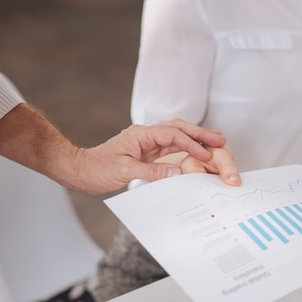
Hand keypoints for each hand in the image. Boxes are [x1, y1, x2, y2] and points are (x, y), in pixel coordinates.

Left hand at [69, 119, 236, 193]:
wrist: (81, 170)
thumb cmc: (97, 169)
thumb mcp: (124, 171)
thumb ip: (152, 171)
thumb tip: (178, 172)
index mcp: (140, 135)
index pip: (172, 135)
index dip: (191, 143)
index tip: (205, 153)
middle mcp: (146, 135)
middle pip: (179, 129)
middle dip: (200, 133)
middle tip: (220, 139)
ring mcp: (148, 143)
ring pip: (177, 136)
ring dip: (196, 139)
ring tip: (215, 142)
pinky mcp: (148, 152)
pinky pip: (172, 147)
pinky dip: (186, 148)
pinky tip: (198, 152)